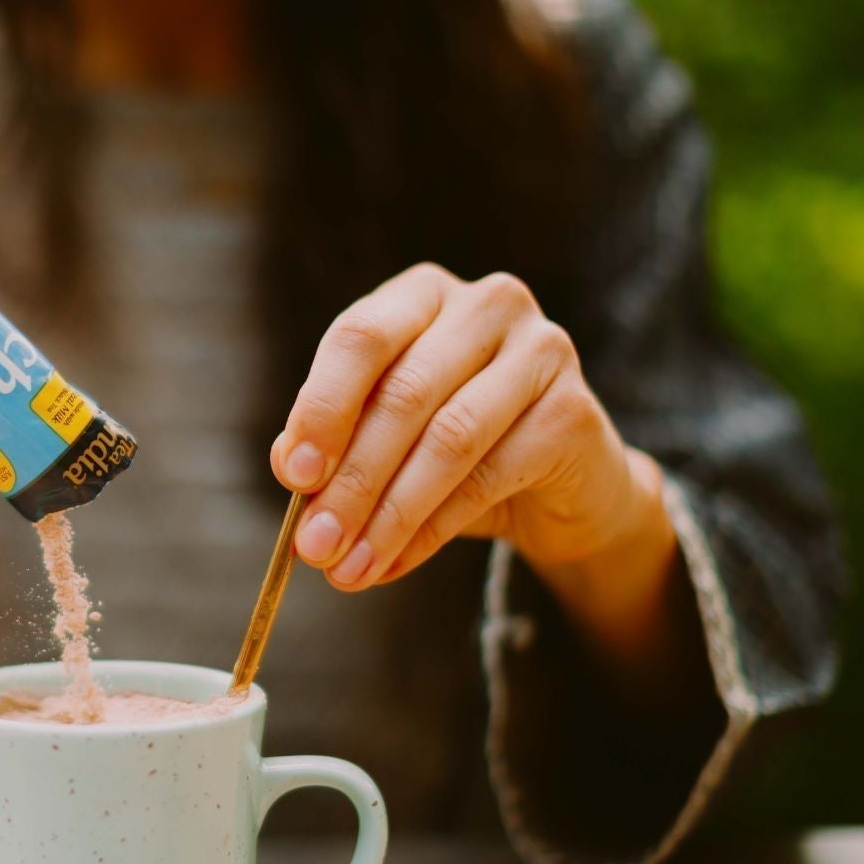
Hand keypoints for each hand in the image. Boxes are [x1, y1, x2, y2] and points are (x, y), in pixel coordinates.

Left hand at [270, 263, 670, 597]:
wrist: (562, 487)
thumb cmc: (457, 449)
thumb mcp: (384, 437)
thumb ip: (336, 440)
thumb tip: (289, 465)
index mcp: (423, 294)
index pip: (361, 337)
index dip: (322, 408)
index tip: (293, 476)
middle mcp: (487, 305)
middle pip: (404, 393)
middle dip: (351, 480)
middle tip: (314, 545)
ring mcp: (541, 350)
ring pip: (447, 440)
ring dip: (388, 515)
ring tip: (347, 568)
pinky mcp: (574, 411)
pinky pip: (489, 478)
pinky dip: (430, 530)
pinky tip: (393, 563)